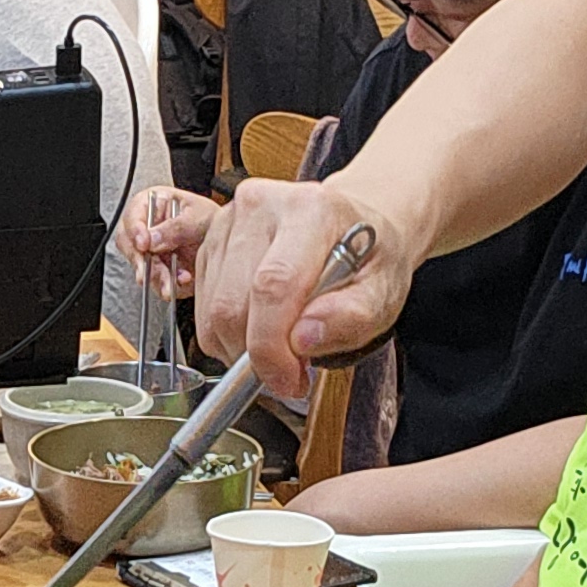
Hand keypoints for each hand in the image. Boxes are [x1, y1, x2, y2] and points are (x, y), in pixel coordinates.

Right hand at [115, 188, 219, 297]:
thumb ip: (175, 227)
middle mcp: (146, 228)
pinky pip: (156, 281)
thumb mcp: (197, 215)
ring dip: (156, 278)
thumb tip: (152, 240)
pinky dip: (167, 285)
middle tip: (151, 272)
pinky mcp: (159, 269)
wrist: (224, 237)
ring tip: (171, 284)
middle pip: (130, 245)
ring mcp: (150, 251)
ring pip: (142, 267)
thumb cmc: (208, 217)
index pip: (132, 217)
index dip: (135, 231)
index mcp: (151, 205)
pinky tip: (182, 281)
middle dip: (141, 262)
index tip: (143, 245)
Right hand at [191, 177, 410, 400]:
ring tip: (280, 347)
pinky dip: (227, 334)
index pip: (273, 285)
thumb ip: (351, 317)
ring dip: (240, 348)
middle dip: (255, 355)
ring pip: (211, 310)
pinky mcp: (210, 240)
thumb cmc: (369, 258)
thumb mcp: (384, 293)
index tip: (287, 380)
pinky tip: (260, 326)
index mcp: (311, 211)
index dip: (271, 346)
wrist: (351, 227)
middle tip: (290, 373)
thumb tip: (302, 339)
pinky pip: (202, 308)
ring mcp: (230, 220)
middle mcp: (263, 206)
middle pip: (232, 303)